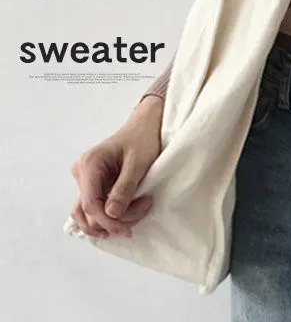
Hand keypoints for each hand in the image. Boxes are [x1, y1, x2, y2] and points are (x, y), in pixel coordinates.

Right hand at [69, 95, 163, 238]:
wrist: (145, 125)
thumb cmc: (143, 138)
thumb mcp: (138, 163)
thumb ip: (124, 188)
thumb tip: (111, 214)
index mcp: (89, 164)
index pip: (90, 204)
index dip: (107, 221)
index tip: (127, 229)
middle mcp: (82, 173)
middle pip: (89, 211)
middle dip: (114, 219)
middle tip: (142, 210)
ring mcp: (87, 179)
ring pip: (91, 213)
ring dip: (113, 220)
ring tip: (138, 212)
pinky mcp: (95, 184)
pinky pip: (98, 206)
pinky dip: (112, 214)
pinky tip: (128, 215)